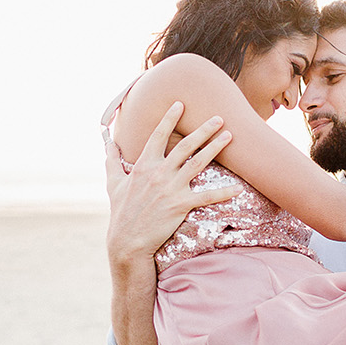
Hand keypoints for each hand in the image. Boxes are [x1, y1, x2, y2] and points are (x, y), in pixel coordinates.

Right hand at [104, 101, 240, 262]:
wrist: (127, 240)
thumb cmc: (121, 211)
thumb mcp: (113, 183)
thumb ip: (112, 160)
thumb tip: (107, 143)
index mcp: (143, 165)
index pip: (158, 135)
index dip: (169, 118)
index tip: (180, 104)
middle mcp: (159, 173)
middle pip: (185, 146)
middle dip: (203, 129)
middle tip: (219, 117)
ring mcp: (170, 188)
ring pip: (198, 163)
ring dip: (214, 148)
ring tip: (229, 136)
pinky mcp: (181, 205)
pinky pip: (206, 196)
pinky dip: (223, 192)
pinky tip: (238, 187)